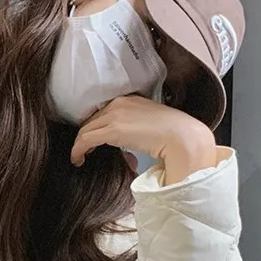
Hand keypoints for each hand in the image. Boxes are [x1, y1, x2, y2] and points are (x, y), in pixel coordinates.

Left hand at [71, 95, 217, 184]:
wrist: (182, 137)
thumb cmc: (174, 134)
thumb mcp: (151, 124)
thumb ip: (137, 127)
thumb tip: (131, 140)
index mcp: (129, 99)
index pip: (104, 113)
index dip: (96, 127)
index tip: (95, 142)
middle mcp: (119, 103)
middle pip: (92, 120)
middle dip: (86, 136)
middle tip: (87, 151)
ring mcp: (115, 115)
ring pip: (86, 130)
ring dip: (80, 145)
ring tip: (80, 158)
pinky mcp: (112, 130)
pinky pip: (85, 140)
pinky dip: (78, 151)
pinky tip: (78, 160)